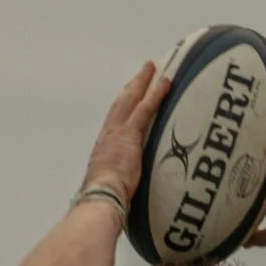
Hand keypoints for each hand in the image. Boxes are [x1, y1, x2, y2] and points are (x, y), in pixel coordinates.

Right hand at [80, 62, 170, 203]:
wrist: (101, 195)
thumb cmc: (104, 196)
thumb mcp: (108, 183)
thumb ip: (116, 177)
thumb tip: (122, 186)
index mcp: (104, 146)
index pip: (115, 118)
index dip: (122, 103)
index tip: (129, 93)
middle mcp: (109, 134)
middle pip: (121, 103)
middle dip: (132, 86)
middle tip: (142, 71)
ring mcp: (119, 132)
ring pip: (131, 100)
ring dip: (142, 82)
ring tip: (152, 69)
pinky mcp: (130, 134)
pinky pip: (145, 109)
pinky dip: (155, 94)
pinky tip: (165, 83)